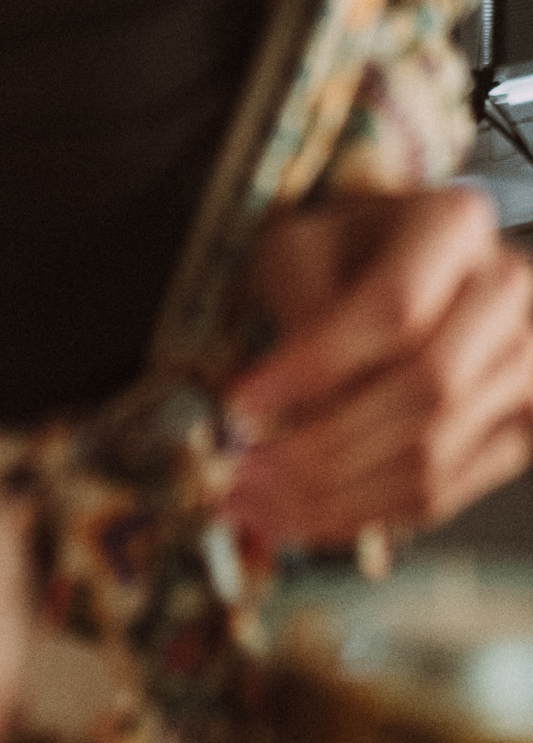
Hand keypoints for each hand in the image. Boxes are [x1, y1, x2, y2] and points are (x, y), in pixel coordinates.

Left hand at [226, 187, 532, 551]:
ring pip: (433, 456)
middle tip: (239, 471)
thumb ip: (298, 304)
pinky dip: (365, 513)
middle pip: (423, 392)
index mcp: (455, 225)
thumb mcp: (304, 241)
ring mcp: (529, 372)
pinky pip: (442, 493)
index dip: (315, 364)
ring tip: (254, 503)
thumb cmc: (344, 249)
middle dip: (322, 445)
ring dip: (334, 496)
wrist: (413, 268)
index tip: (239, 402)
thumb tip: (278, 409)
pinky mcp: (521, 435)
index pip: (393, 307)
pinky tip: (300, 516)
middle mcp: (508, 295)